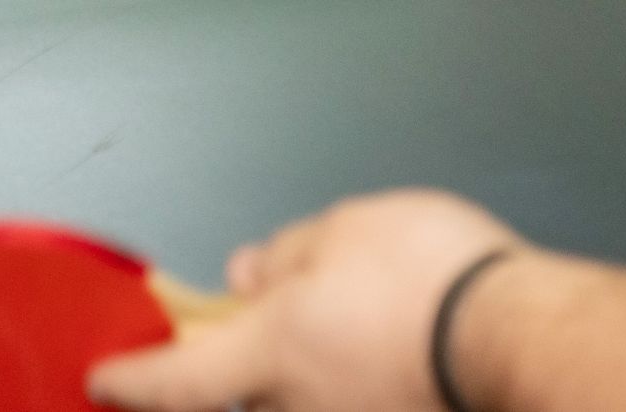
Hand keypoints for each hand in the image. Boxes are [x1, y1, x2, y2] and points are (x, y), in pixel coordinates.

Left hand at [88, 192, 521, 411]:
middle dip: (248, 358)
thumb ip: (285, 257)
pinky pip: (353, 399)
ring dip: (308, 367)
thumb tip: (250, 275)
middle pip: (245, 391)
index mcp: (269, 353)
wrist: (521, 340)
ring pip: (303, 399)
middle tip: (270, 311)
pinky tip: (391, 343)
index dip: (132, 379)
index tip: (104, 380)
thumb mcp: (344, 230)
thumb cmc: (433, 280)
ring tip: (356, 316)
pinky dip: (357, 376)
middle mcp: (298, 408)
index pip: (173, 380)